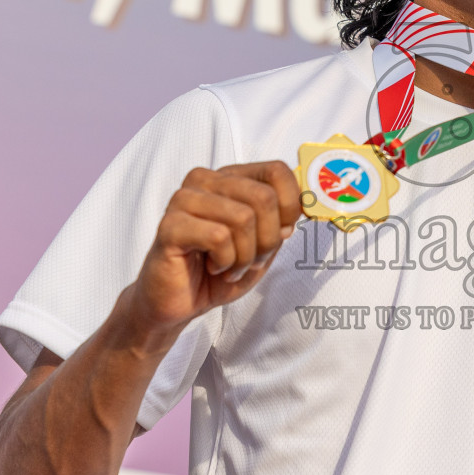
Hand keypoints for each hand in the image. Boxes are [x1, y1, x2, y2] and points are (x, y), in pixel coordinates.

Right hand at [128, 161, 301, 334]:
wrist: (178, 303)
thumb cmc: (219, 272)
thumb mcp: (263, 246)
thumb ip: (283, 222)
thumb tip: (303, 206)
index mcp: (229, 178)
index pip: (277, 171)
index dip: (291, 208)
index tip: (281, 234)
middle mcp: (205, 180)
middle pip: (263, 197)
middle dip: (268, 240)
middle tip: (251, 260)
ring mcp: (184, 199)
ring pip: (243, 218)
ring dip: (246, 255)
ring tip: (230, 266)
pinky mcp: (170, 225)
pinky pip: (219, 237)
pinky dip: (226, 262)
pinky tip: (213, 267)